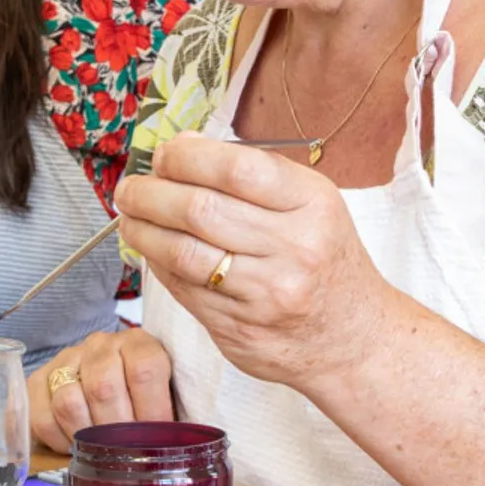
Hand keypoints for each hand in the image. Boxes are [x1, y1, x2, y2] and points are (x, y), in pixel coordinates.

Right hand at [27, 328, 174, 452]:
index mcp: (139, 343)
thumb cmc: (146, 397)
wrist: (113, 376)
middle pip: (103, 387)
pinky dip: (57, 440)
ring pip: (68, 401)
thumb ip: (178, 414)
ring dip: (85, 437)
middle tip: (126, 455)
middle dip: (116, 432)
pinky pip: (41, 414)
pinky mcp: (41, 378)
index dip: (151, 411)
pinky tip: (74, 446)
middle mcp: (101, 345)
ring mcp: (68, 359)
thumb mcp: (168, 395)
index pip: (144, 370)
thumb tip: (186, 449)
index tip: (158, 440)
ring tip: (99, 453)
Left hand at [115, 132, 387, 389]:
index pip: (236, 168)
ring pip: (183, 254)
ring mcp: (267, 295)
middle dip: (150, 194)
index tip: (162, 155)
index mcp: (312, 205)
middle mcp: (293, 249)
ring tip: (129, 217)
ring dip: (143, 231)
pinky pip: (184, 291)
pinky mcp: (241, 331)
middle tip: (129, 188)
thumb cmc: (325, 259)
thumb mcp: (311, 203)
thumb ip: (250, 172)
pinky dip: (159, 265)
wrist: (355, 338)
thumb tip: (181, 147)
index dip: (186, 158)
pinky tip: (152, 250)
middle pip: (200, 210)